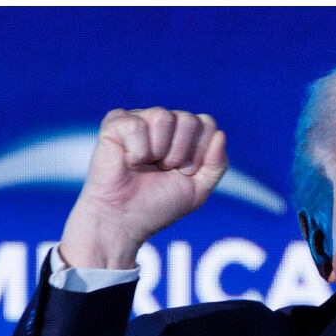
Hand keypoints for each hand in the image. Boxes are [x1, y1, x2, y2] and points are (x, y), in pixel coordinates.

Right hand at [59, 108, 227, 271]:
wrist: (125, 218)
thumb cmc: (160, 204)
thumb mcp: (199, 188)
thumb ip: (216, 164)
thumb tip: (220, 133)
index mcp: (184, 134)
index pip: (207, 124)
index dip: (200, 153)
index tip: (186, 172)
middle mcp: (163, 122)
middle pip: (189, 119)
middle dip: (182, 153)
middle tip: (166, 169)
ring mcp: (139, 119)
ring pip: (163, 117)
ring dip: (160, 151)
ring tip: (147, 165)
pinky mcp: (115, 122)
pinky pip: (137, 125)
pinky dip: (137, 151)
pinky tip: (129, 161)